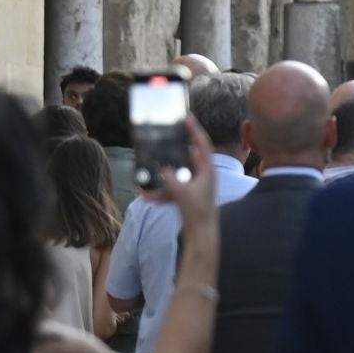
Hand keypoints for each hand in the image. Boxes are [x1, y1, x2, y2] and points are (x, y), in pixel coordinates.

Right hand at [149, 118, 217, 234]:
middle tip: (165, 137)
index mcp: (208, 170)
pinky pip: (172, 189)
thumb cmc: (197, 212)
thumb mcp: (182, 194)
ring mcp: (195, 186)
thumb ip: (171, 180)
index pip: (202, 144)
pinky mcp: (188, 196)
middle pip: (189, 156)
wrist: (201, 234)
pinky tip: (145, 195)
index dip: (195, 130)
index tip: (187, 118)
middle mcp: (203, 175)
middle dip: (176, 148)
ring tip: (149, 166)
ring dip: (163, 172)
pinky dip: (160, 192)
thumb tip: (162, 170)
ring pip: (178, 173)